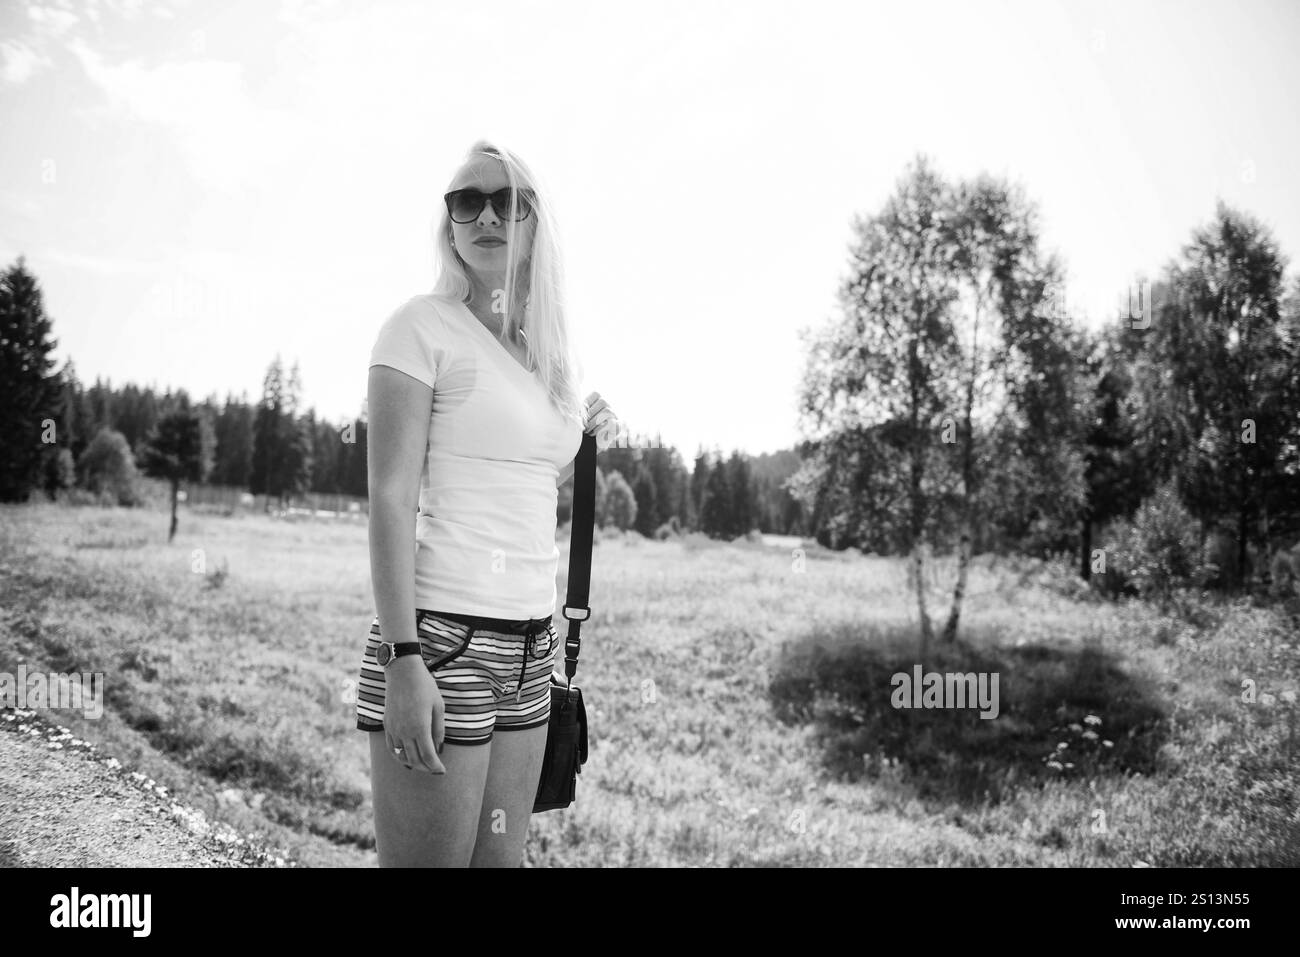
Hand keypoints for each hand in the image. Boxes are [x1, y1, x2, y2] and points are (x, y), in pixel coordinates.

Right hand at [383, 658, 446, 773]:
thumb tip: (439, 748)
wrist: (403, 672)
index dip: (436, 767)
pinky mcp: (387, 725)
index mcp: (420, 728)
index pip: (428, 756)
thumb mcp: (438, 707)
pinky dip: (399, 757)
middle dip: (426, 768)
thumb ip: (439, 730)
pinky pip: (392, 748)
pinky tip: (406, 758)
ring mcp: (394, 729)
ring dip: (413, 764)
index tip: (443, 771)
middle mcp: (405, 732)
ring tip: (423, 765)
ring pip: (402, 756)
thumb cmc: (425, 687)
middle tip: (435, 769)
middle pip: (415, 760)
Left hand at [582, 391, 618, 451]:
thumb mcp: (576, 418)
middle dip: (590, 414)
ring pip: (608, 411)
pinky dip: (600, 429)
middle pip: (603, 401)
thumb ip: (579, 410)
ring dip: (595, 422)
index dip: (587, 403)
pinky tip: (594, 435)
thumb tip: (577, 407)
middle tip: (583, 425)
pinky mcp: (617, 427)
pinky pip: (612, 423)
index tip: (579, 414)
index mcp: (597, 402)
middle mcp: (608, 407)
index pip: (596, 394)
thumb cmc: (578, 431)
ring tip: (587, 431)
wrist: (582, 449)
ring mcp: (614, 417)